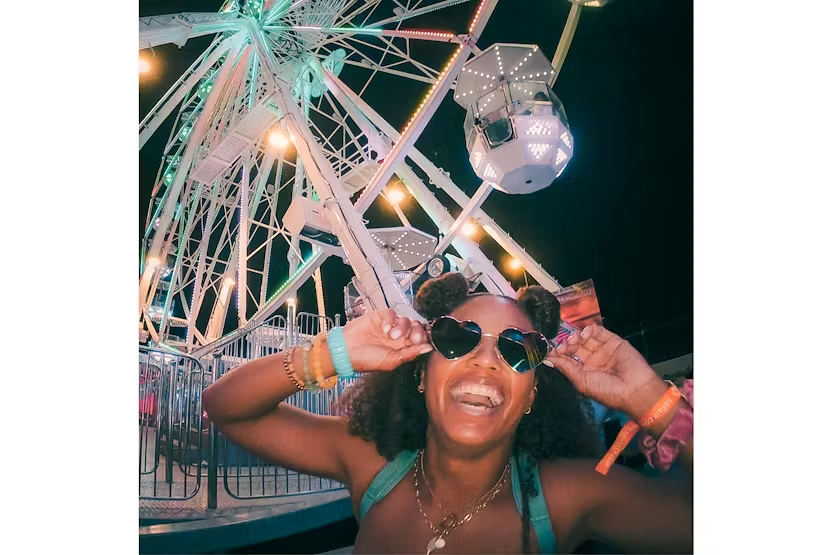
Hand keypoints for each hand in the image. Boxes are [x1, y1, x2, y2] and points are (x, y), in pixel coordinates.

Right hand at [340, 309, 432, 372]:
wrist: (345, 352)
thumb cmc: (366, 360)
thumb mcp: (391, 361)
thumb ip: (410, 353)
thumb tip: (429, 348)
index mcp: (403, 347)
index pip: (420, 339)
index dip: (424, 338)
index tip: (424, 341)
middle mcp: (399, 335)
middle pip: (416, 327)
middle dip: (417, 331)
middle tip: (412, 338)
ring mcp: (390, 325)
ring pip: (405, 319)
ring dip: (402, 327)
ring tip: (391, 336)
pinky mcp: (380, 316)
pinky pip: (391, 313)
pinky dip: (391, 320)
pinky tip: (384, 329)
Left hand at [543, 325, 668, 419]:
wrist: (635, 390)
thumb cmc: (608, 392)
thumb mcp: (581, 382)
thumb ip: (565, 368)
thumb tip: (547, 359)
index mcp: (583, 372)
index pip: (567, 358)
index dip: (558, 353)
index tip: (550, 350)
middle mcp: (592, 360)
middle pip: (574, 346)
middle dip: (567, 343)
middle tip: (565, 345)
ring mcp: (602, 350)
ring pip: (584, 338)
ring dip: (576, 336)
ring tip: (575, 340)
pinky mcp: (613, 341)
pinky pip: (599, 332)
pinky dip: (590, 330)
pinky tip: (585, 334)